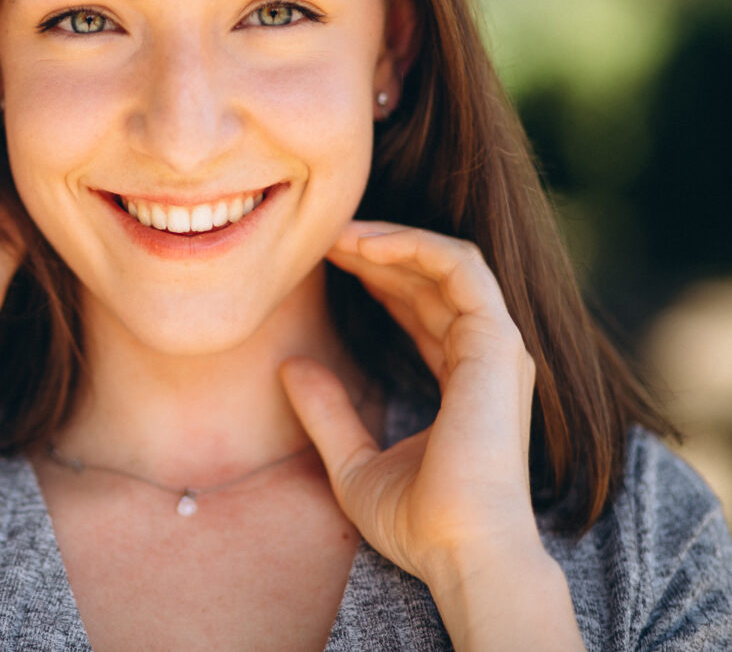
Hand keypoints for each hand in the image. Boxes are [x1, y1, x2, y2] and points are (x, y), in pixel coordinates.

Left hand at [281, 220, 552, 599]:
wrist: (459, 552)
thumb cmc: (418, 523)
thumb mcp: (352, 462)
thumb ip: (327, 413)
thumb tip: (289, 368)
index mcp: (464, 383)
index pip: (423, 311)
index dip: (377, 281)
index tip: (326, 265)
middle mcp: (486, 360)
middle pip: (431, 281)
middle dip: (377, 253)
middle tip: (321, 239)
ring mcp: (496, 349)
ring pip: (448, 263)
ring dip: (392, 241)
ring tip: (336, 234)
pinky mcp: (495, 343)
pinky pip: (460, 268)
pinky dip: (414, 246)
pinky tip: (365, 245)